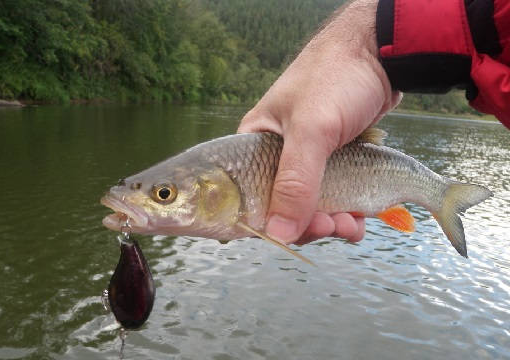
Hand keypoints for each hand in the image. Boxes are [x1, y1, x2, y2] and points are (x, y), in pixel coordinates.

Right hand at [238, 0, 400, 244]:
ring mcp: (307, 161)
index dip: (265, 222)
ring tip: (352, 224)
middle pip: (282, 208)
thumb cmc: (336, 78)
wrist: (381, 55)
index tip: (292, 234)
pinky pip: (334, 198)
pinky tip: (360, 218)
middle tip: (332, 226)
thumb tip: (278, 232)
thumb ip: (295, 182)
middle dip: (307, 225)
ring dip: (331, 223)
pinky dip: (346, 213)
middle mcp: (276, 157)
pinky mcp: (333, 163)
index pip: (246, 197)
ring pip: (311, 208)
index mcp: (254, 146)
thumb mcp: (312, 130)